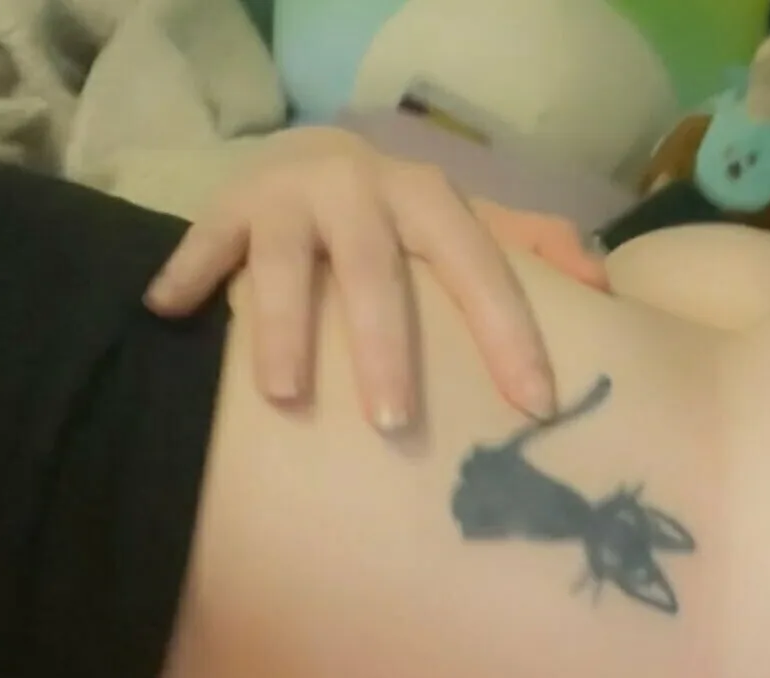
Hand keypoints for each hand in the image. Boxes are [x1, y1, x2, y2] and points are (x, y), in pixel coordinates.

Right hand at [142, 127, 608, 431]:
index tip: (534, 406)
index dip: (509, 334)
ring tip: (284, 398)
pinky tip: (165, 315)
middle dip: (383, 345)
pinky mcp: (228, 207)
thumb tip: (604, 284)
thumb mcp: (465, 225)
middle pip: (374, 269)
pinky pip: (205, 244)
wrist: (308, 161)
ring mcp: (290, 197)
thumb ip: (529, 247)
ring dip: (284, 329)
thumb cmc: (399, 219)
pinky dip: (185, 277)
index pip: (478, 266)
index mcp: (429, 200)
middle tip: (393, 424)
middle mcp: (361, 189)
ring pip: (286, 262)